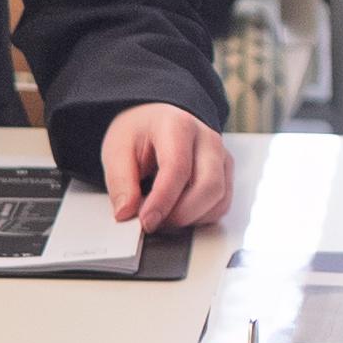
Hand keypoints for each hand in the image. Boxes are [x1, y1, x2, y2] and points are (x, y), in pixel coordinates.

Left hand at [98, 104, 234, 231]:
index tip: (146, 221)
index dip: (162, 201)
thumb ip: (120, 181)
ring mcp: (221, 156)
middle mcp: (207, 139)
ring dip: (192, 218)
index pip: (178, 168)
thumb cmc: (140, 131)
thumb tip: (126, 213)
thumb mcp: (117, 149)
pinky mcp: (225, 172)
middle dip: (181, 215)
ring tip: (163, 218)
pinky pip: (222, 203)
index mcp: (177, 126)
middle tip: (154, 223)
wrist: (158, 119)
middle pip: (209, 186)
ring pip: (220, 199)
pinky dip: (201, 217)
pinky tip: (179, 214)